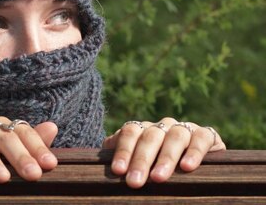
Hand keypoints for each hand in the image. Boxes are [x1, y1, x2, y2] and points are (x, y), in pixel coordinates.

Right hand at [0, 114, 57, 182]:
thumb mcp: (1, 155)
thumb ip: (26, 144)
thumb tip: (53, 127)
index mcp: (0, 125)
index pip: (22, 132)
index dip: (37, 147)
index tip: (51, 165)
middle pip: (5, 135)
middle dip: (20, 156)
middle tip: (32, 174)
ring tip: (1, 178)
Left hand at [103, 117, 225, 187]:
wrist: (193, 161)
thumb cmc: (156, 167)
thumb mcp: (138, 163)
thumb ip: (122, 162)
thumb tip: (100, 170)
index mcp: (143, 129)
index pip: (130, 133)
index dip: (123, 151)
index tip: (117, 171)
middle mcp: (163, 125)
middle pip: (150, 136)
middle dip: (141, 160)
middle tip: (134, 182)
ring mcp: (184, 128)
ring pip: (174, 137)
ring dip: (165, 158)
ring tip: (158, 178)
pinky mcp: (206, 135)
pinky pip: (201, 138)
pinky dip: (195, 151)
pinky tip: (187, 167)